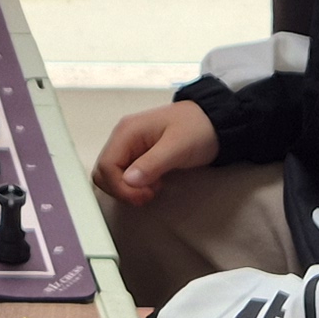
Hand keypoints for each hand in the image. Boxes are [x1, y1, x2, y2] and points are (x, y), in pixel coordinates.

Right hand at [94, 99, 218, 206]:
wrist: (214, 122)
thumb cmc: (197, 129)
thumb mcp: (177, 147)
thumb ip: (152, 163)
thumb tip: (128, 181)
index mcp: (127, 131)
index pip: (106, 165)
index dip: (120, 187)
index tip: (144, 195)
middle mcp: (123, 137)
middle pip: (104, 172)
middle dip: (121, 189)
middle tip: (148, 194)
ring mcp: (129, 145)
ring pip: (112, 175)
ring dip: (128, 189)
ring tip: (153, 189)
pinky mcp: (137, 154)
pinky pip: (124, 174)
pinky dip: (134, 185)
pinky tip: (153, 184)